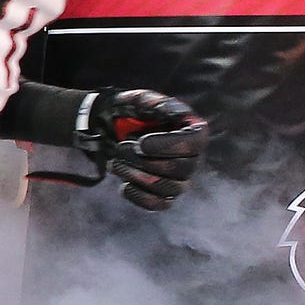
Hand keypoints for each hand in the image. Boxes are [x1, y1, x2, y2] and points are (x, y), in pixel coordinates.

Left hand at [78, 88, 208, 210]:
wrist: (110, 126)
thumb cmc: (130, 111)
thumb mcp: (141, 100)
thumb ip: (158, 104)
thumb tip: (179, 114)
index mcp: (193, 130)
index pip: (194, 144)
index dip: (167, 146)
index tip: (139, 143)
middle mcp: (193, 156)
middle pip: (181, 169)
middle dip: (145, 161)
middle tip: (120, 148)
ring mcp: (180, 177)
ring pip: (170, 188)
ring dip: (138, 177)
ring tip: (115, 164)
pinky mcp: (163, 192)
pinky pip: (160, 204)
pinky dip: (140, 198)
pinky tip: (124, 186)